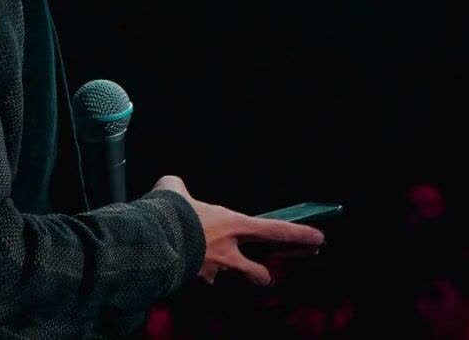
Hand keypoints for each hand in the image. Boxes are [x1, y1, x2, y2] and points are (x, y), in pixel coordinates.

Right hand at [153, 175, 324, 285]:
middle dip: (262, 275)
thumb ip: (180, 189)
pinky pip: (194, 276)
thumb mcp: (175, 189)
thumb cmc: (170, 211)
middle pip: (255, 270)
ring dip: (218, 273)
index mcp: (232, 225)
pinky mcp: (191, 280)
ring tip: (211, 272)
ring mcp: (210, 269)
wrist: (150, 241)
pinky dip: (188, 271)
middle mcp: (227, 251)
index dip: (298, 235)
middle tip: (266, 276)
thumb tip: (173, 188)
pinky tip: (177, 264)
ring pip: (222, 275)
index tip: (318, 238)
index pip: (274, 230)